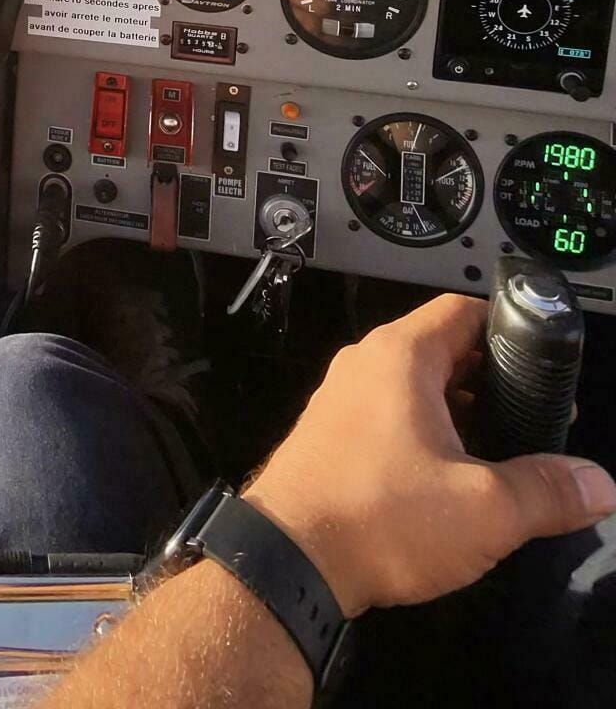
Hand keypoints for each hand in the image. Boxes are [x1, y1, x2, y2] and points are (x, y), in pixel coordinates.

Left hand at [244, 292, 615, 617]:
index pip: (463, 310)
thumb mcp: (485, 510)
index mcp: (401, 355)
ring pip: (416, 388)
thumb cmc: (383, 517)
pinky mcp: (331, 436)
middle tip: (535, 419)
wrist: (288, 562)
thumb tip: (599, 483)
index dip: (510, 330)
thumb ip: (547, 491)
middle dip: (492, 380)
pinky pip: (389, 416)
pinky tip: (449, 479)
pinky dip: (425, 433)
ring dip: (459, 412)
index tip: (545, 366)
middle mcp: (366, 363)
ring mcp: (342, 399)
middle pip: (442, 349)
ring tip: (501, 453)